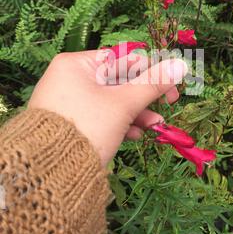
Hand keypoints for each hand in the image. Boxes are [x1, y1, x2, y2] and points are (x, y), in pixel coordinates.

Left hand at [28, 51, 187, 166]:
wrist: (51, 173)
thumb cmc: (87, 127)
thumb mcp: (123, 104)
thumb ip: (152, 83)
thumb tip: (180, 65)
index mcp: (76, 65)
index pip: (122, 60)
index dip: (151, 71)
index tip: (172, 85)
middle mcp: (69, 79)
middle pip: (118, 81)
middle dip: (144, 98)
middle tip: (169, 105)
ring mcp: (68, 101)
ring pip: (111, 101)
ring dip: (136, 113)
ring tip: (155, 126)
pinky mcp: (71, 122)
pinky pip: (100, 116)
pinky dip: (119, 123)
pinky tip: (135, 135)